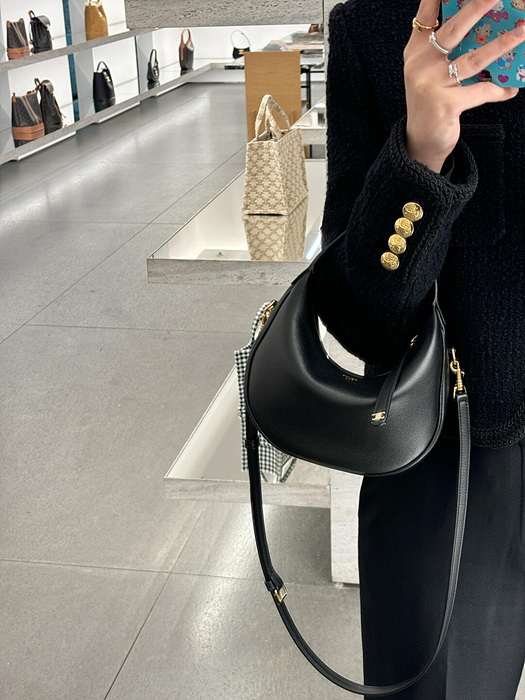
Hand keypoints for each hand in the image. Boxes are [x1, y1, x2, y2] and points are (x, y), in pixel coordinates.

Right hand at [403, 0, 522, 172]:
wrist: (421, 141)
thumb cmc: (431, 100)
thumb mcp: (428, 71)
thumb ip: (442, 48)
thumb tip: (481, 27)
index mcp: (416, 52)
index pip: (425, 17)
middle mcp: (421, 65)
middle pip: (452, 30)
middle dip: (477, 7)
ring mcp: (432, 85)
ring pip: (473, 59)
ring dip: (502, 44)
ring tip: (523, 31)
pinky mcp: (446, 105)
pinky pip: (481, 92)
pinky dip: (498, 90)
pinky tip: (511, 88)